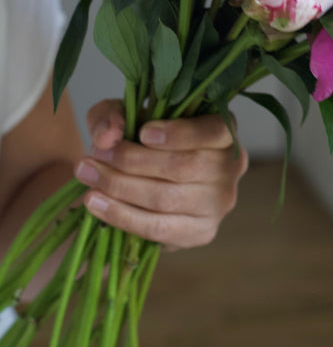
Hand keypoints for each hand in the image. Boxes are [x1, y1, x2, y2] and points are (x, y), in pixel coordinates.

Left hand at [74, 100, 247, 249]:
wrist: (146, 177)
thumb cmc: (141, 136)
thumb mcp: (124, 114)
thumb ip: (113, 115)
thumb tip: (109, 135)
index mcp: (223, 129)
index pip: (214, 131)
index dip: (180, 133)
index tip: (142, 133)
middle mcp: (231, 166)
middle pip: (183, 167)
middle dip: (132, 161)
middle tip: (95, 154)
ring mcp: (220, 203)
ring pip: (167, 198)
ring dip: (120, 187)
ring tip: (87, 174)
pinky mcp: (202, 232)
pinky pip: (159, 228)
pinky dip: (122, 216)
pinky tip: (95, 204)